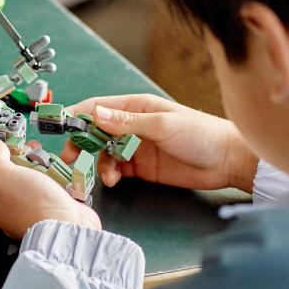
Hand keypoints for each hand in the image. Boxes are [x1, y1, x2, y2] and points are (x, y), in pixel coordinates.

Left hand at [0, 139, 100, 239]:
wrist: (69, 225)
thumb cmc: (32, 203)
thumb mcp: (4, 175)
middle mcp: (9, 208)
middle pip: (6, 175)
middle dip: (12, 155)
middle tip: (20, 143)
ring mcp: (32, 207)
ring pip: (28, 177)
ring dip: (32, 161)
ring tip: (38, 149)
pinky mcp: (52, 205)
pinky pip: (47, 183)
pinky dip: (49, 171)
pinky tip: (52, 161)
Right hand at [61, 94, 257, 191]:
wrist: (227, 161)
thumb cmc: (200, 134)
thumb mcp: (162, 125)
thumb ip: (127, 123)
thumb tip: (95, 114)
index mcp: (135, 108)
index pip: (97, 108)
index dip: (76, 115)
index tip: (60, 126)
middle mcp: (130, 126)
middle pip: (94, 132)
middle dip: (81, 143)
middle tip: (71, 156)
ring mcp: (134, 147)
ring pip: (103, 153)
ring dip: (98, 163)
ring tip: (107, 176)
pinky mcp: (140, 167)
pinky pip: (116, 169)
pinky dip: (110, 175)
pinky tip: (115, 180)